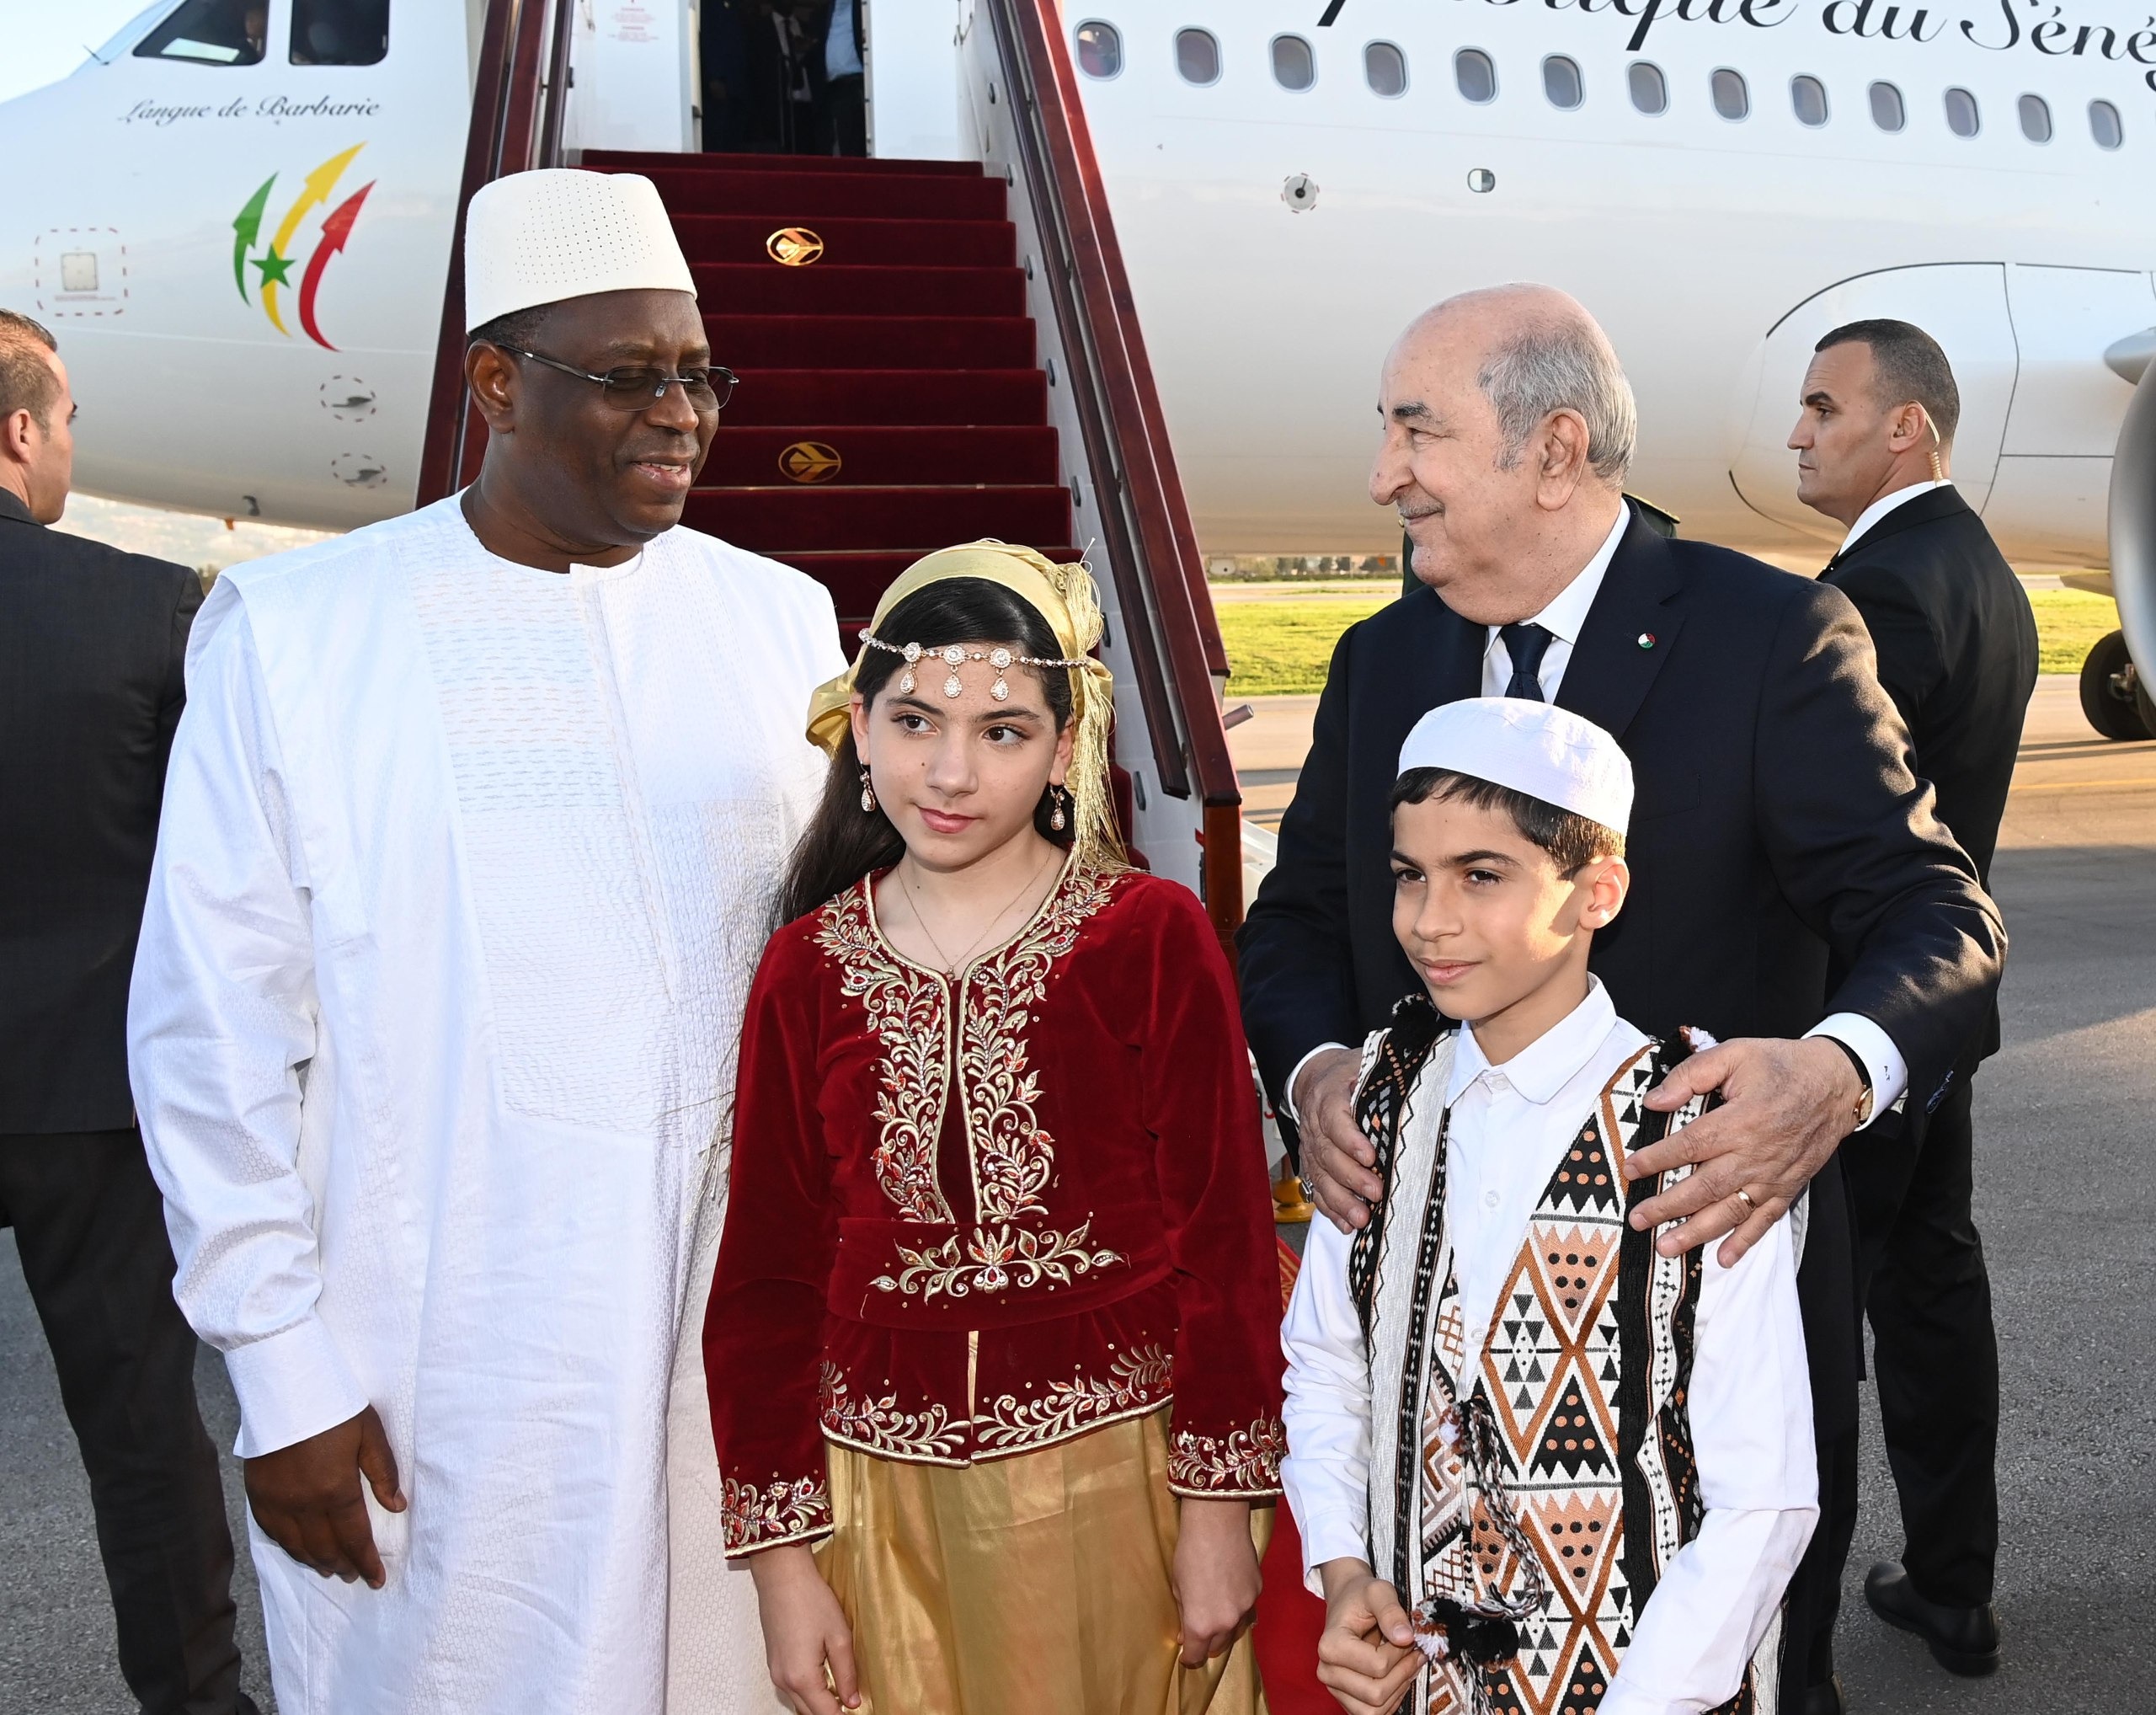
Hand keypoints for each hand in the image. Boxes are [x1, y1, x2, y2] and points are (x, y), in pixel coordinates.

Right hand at [242, 1405, 404, 1587]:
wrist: (285, 1390)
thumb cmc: (334, 1408)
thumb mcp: (370, 1433)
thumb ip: (384, 1473)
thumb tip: (397, 1506)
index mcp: (335, 1490)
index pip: (354, 1538)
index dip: (366, 1561)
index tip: (377, 1580)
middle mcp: (304, 1504)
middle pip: (325, 1548)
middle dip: (343, 1565)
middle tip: (355, 1575)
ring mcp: (277, 1502)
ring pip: (297, 1546)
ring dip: (316, 1561)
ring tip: (331, 1569)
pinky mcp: (257, 1495)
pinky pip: (272, 1533)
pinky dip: (289, 1547)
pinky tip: (298, 1550)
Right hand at [748, 1545, 860, 1713]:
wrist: (782, 1576)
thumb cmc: (811, 1600)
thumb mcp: (839, 1636)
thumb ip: (846, 1673)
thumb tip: (853, 1701)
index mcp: (802, 1677)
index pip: (825, 1714)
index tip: (858, 1712)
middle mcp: (784, 1680)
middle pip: (809, 1713)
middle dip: (830, 1712)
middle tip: (851, 1704)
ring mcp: (775, 1672)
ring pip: (799, 1703)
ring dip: (819, 1704)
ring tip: (842, 1693)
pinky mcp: (773, 1662)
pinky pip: (792, 1689)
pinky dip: (808, 1692)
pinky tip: (825, 1680)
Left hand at [1174, 1497, 1261, 1665]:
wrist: (1217, 1523)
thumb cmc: (1189, 1552)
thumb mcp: (1178, 1586)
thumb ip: (1184, 1613)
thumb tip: (1187, 1631)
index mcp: (1201, 1624)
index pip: (1196, 1655)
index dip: (1189, 1657)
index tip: (1185, 1655)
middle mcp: (1226, 1622)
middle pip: (1218, 1646)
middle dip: (1207, 1643)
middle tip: (1198, 1633)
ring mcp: (1246, 1607)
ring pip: (1236, 1629)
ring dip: (1225, 1627)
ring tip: (1215, 1613)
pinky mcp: (1257, 1591)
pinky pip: (1247, 1608)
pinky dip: (1238, 1607)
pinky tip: (1230, 1592)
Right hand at [1293, 1048, 1379, 1232]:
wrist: (1316, 1078)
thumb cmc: (1349, 1073)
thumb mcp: (1365, 1064)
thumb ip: (1385, 1077)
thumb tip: (1422, 1088)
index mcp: (1327, 1096)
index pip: (1334, 1118)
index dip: (1350, 1139)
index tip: (1370, 1157)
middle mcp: (1313, 1125)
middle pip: (1327, 1154)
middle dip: (1351, 1177)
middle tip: (1375, 1192)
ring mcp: (1310, 1148)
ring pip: (1320, 1177)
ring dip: (1340, 1200)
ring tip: (1362, 1217)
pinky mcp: (1312, 1165)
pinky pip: (1317, 1190)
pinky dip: (1331, 1210)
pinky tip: (1347, 1224)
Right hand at [1315, 1558, 1421, 1714]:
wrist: (1348, 1602)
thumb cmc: (1361, 1597)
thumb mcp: (1378, 1591)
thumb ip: (1391, 1611)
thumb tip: (1406, 1638)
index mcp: (1330, 1645)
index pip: (1377, 1666)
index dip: (1400, 1653)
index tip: (1407, 1637)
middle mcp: (1327, 1671)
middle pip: (1376, 1694)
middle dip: (1402, 1674)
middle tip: (1413, 1653)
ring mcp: (1335, 1688)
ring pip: (1375, 1711)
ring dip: (1399, 1689)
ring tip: (1406, 1665)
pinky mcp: (1346, 1699)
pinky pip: (1374, 1714)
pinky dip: (1392, 1699)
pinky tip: (1398, 1677)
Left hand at [1630, 1035, 1863, 1265]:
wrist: (1836, 1082)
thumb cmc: (1781, 1065)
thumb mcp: (1735, 1053)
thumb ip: (1692, 1075)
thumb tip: (1655, 1100)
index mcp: (1740, 1120)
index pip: (1689, 1145)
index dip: (1657, 1159)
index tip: (1630, 1169)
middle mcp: (1755, 1154)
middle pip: (1704, 1186)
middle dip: (1667, 1206)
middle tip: (1637, 1220)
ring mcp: (1773, 1176)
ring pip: (1730, 1210)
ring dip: (1697, 1232)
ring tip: (1666, 1247)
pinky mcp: (1788, 1187)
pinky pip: (1765, 1220)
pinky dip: (1745, 1241)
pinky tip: (1724, 1257)